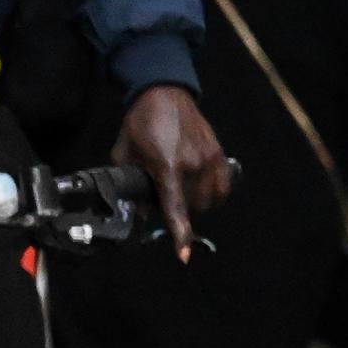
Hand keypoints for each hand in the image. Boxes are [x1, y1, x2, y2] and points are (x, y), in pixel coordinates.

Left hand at [114, 84, 235, 258]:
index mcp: (167, 165)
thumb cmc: (140, 123)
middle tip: (161, 193)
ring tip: (177, 188)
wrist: (164, 93)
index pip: (175, 206)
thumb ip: (128, 183)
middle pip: (191, 207)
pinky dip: (211, 193)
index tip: (183, 254)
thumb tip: (136, 210)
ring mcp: (210, 158)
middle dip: (177, 208)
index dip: (179, 232)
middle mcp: (193, 164)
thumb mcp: (124, 154)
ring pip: (209, 200)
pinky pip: (222, 186)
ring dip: (194, 202)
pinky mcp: (220, 153)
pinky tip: (196, 187)